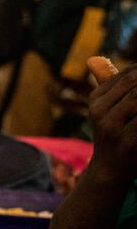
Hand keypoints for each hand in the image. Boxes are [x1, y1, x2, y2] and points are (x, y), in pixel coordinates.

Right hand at [86, 62, 136, 183]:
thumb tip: (94, 59)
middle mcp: (100, 111)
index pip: (129, 74)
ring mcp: (112, 127)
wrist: (110, 169)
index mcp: (97, 99)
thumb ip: (106, 81)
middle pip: (135, 84)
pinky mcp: (128, 142)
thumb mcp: (106, 107)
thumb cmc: (114, 133)